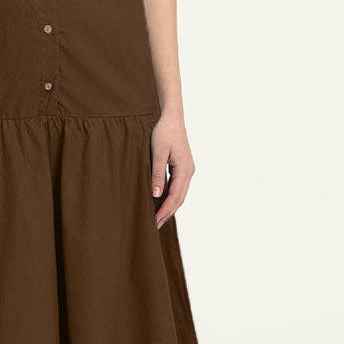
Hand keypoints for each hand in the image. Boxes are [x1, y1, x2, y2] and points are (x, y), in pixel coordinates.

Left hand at [150, 112, 195, 227]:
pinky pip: (178, 187)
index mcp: (184, 170)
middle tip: (154, 227)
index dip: (164, 211)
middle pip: (179, 199)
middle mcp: (189, 172)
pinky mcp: (183, 166)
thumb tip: (156, 195)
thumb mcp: (157, 153)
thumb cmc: (163, 131)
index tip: (154, 222)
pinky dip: (170, 197)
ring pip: (179, 194)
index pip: (174, 197)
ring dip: (169, 207)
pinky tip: (161, 202)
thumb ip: (157, 174)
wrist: (171, 116)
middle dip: (167, 213)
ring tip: (158, 218)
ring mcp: (187, 169)